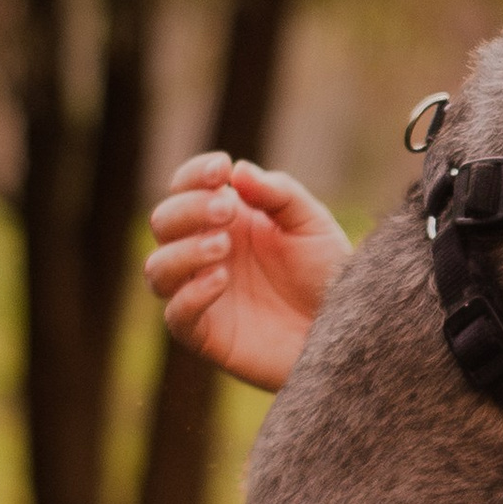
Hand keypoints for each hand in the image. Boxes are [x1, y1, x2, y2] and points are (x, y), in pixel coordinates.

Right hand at [145, 153, 351, 392]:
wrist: (345, 329)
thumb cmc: (326, 271)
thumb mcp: (311, 223)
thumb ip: (278, 193)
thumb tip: (238, 170)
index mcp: (226, 219)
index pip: (185, 188)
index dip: (193, 174)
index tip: (220, 168)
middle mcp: (204, 252)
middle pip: (163, 222)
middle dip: (188, 209)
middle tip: (227, 210)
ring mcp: (200, 293)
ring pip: (157, 268)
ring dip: (183, 251)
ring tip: (223, 246)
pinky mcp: (205, 335)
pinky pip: (175, 316)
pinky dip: (190, 295)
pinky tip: (220, 280)